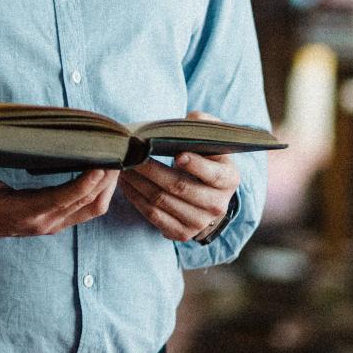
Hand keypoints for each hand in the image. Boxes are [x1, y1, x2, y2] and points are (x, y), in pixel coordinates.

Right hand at [0, 160, 118, 245]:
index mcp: (22, 214)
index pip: (60, 201)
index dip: (82, 185)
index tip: (100, 166)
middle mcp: (43, 222)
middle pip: (86, 204)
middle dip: (106, 180)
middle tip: (119, 152)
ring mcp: (53, 223)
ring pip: (93, 208)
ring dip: (109, 186)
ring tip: (118, 158)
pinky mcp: (57, 220)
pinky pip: (89, 208)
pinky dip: (102, 190)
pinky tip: (107, 170)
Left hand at [119, 113, 238, 241]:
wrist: (208, 195)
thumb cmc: (206, 159)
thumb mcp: (212, 141)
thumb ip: (205, 125)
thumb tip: (191, 119)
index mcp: (229, 179)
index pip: (212, 174)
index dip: (195, 165)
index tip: (176, 154)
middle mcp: (217, 204)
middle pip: (179, 186)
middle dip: (151, 169)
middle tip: (132, 154)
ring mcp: (199, 222)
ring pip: (162, 201)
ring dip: (138, 183)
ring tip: (123, 166)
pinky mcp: (181, 233)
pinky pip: (153, 216)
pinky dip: (136, 199)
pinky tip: (126, 184)